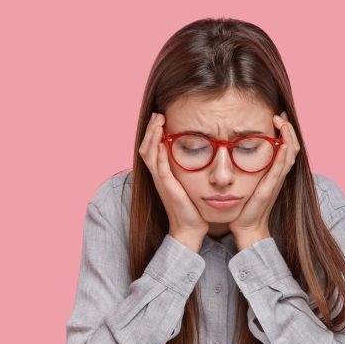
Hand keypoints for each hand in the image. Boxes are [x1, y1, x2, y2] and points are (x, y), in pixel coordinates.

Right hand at [138, 112, 208, 250]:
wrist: (190, 228)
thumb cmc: (192, 207)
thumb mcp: (188, 183)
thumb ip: (188, 168)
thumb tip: (199, 152)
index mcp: (162, 175)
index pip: (151, 149)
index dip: (153, 133)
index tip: (160, 117)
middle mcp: (158, 177)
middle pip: (146, 148)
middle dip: (150, 130)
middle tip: (157, 114)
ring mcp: (162, 183)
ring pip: (149, 155)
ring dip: (152, 137)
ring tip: (158, 122)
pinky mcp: (169, 189)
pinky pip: (160, 169)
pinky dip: (159, 155)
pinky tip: (162, 143)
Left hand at [230, 112, 299, 250]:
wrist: (246, 226)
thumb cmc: (245, 205)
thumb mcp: (249, 180)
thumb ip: (249, 166)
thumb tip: (238, 147)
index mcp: (275, 172)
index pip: (287, 147)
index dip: (287, 131)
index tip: (280, 116)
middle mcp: (279, 176)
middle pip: (293, 148)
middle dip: (289, 129)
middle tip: (281, 115)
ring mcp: (276, 182)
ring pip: (290, 155)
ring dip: (288, 137)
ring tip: (283, 122)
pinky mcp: (269, 189)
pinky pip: (279, 170)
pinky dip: (283, 156)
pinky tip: (283, 144)